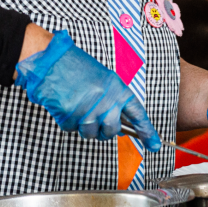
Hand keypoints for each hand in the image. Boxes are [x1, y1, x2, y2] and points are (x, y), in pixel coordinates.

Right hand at [15, 30, 160, 149]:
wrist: (52, 61)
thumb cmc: (77, 68)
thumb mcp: (104, 79)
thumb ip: (113, 100)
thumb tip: (118, 124)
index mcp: (118, 90)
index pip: (138, 114)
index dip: (147, 131)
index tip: (155, 145)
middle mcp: (106, 102)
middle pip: (112, 131)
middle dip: (103, 129)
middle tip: (94, 116)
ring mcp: (88, 112)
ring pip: (90, 134)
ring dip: (83, 125)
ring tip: (77, 105)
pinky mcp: (70, 118)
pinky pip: (72, 129)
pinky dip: (68, 121)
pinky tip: (65, 105)